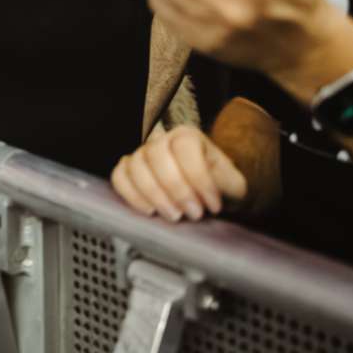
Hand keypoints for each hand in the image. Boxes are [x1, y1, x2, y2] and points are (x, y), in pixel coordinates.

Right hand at [112, 125, 247, 222]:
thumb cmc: (220, 187)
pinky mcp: (128, 171)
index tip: (212, 205)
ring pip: (136, 166)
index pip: (185, 147)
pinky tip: (150, 211)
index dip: (198, 178)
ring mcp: (141, 154)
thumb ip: (224, 183)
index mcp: (188, 137)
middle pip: (157, 155)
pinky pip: (119, 178)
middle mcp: (161, 140)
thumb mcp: (233, 184)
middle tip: (192, 213)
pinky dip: (131, 195)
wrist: (209, 194)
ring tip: (174, 215)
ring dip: (154, 195)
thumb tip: (208, 193)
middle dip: (176, 189)